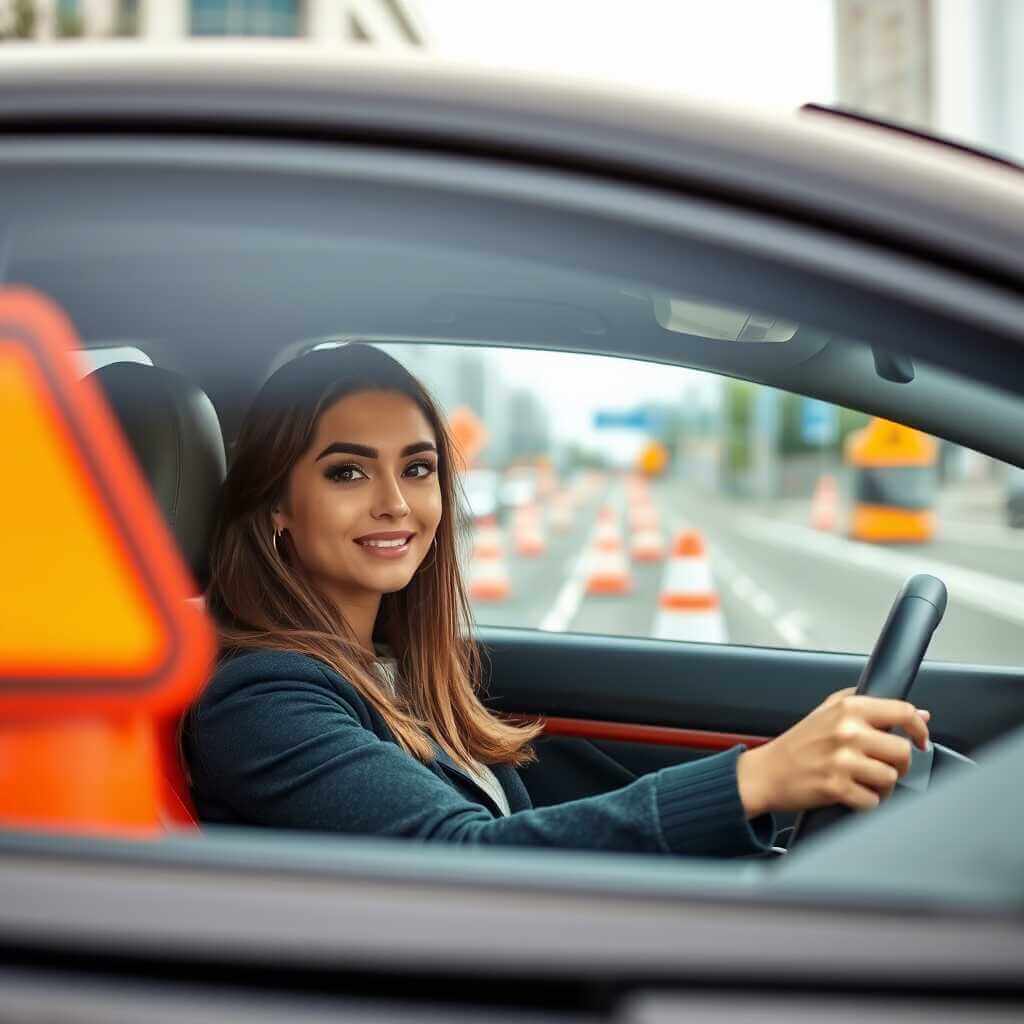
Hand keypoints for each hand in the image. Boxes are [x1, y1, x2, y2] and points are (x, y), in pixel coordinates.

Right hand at [736, 687, 930, 817]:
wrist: (766, 773)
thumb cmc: (798, 743)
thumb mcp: (827, 710)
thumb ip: (870, 705)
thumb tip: (918, 713)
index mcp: (848, 708)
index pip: (903, 712)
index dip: (919, 729)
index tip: (921, 740)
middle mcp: (847, 731)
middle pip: (903, 752)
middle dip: (897, 765)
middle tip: (881, 766)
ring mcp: (842, 760)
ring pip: (891, 778)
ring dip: (882, 786)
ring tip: (863, 781)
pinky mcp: (837, 787)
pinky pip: (874, 801)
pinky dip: (866, 802)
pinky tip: (851, 793)